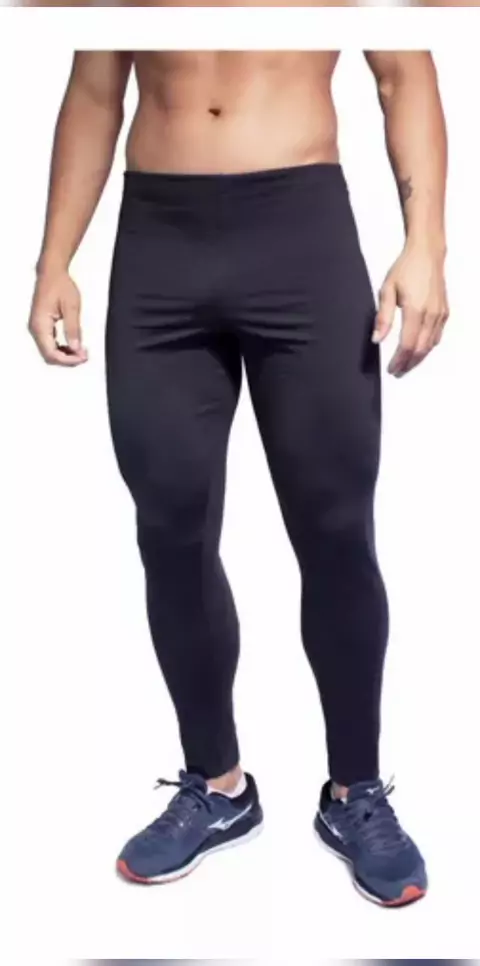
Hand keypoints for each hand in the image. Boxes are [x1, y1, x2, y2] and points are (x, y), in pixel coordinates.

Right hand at [28, 269, 87, 365]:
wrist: (51, 273)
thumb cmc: (59, 285)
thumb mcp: (72, 307)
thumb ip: (73, 329)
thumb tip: (76, 348)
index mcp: (40, 325)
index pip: (51, 353)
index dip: (68, 360)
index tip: (83, 357)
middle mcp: (35, 329)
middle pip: (49, 356)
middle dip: (68, 360)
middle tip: (84, 356)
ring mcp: (37, 328)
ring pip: (49, 353)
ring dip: (65, 356)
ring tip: (81, 352)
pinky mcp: (41, 327)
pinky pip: (49, 345)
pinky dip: (62, 349)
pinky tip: (74, 346)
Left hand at [372, 245, 448, 376]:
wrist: (427, 253)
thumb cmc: (406, 269)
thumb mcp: (387, 290)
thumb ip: (383, 317)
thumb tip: (376, 339)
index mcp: (415, 310)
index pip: (407, 345)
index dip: (399, 360)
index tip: (391, 369)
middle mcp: (431, 315)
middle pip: (420, 349)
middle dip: (408, 364)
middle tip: (397, 372)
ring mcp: (440, 314)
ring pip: (430, 345)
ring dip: (418, 358)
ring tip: (406, 365)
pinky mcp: (445, 312)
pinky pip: (437, 336)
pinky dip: (428, 347)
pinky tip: (420, 350)